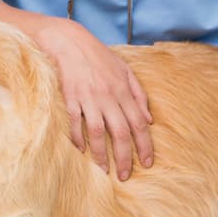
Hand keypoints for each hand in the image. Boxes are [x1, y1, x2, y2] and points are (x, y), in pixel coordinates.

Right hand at [30, 17, 153, 179]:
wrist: (69, 41)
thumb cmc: (97, 55)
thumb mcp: (125, 69)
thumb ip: (138, 94)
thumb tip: (149, 119)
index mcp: (123, 90)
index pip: (138, 124)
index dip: (144, 146)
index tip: (147, 163)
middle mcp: (107, 96)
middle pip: (120, 133)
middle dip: (124, 157)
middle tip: (125, 175)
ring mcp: (87, 98)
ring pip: (97, 132)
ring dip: (101, 154)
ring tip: (103, 170)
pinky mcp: (69, 98)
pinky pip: (74, 123)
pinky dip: (77, 139)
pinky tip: (81, 151)